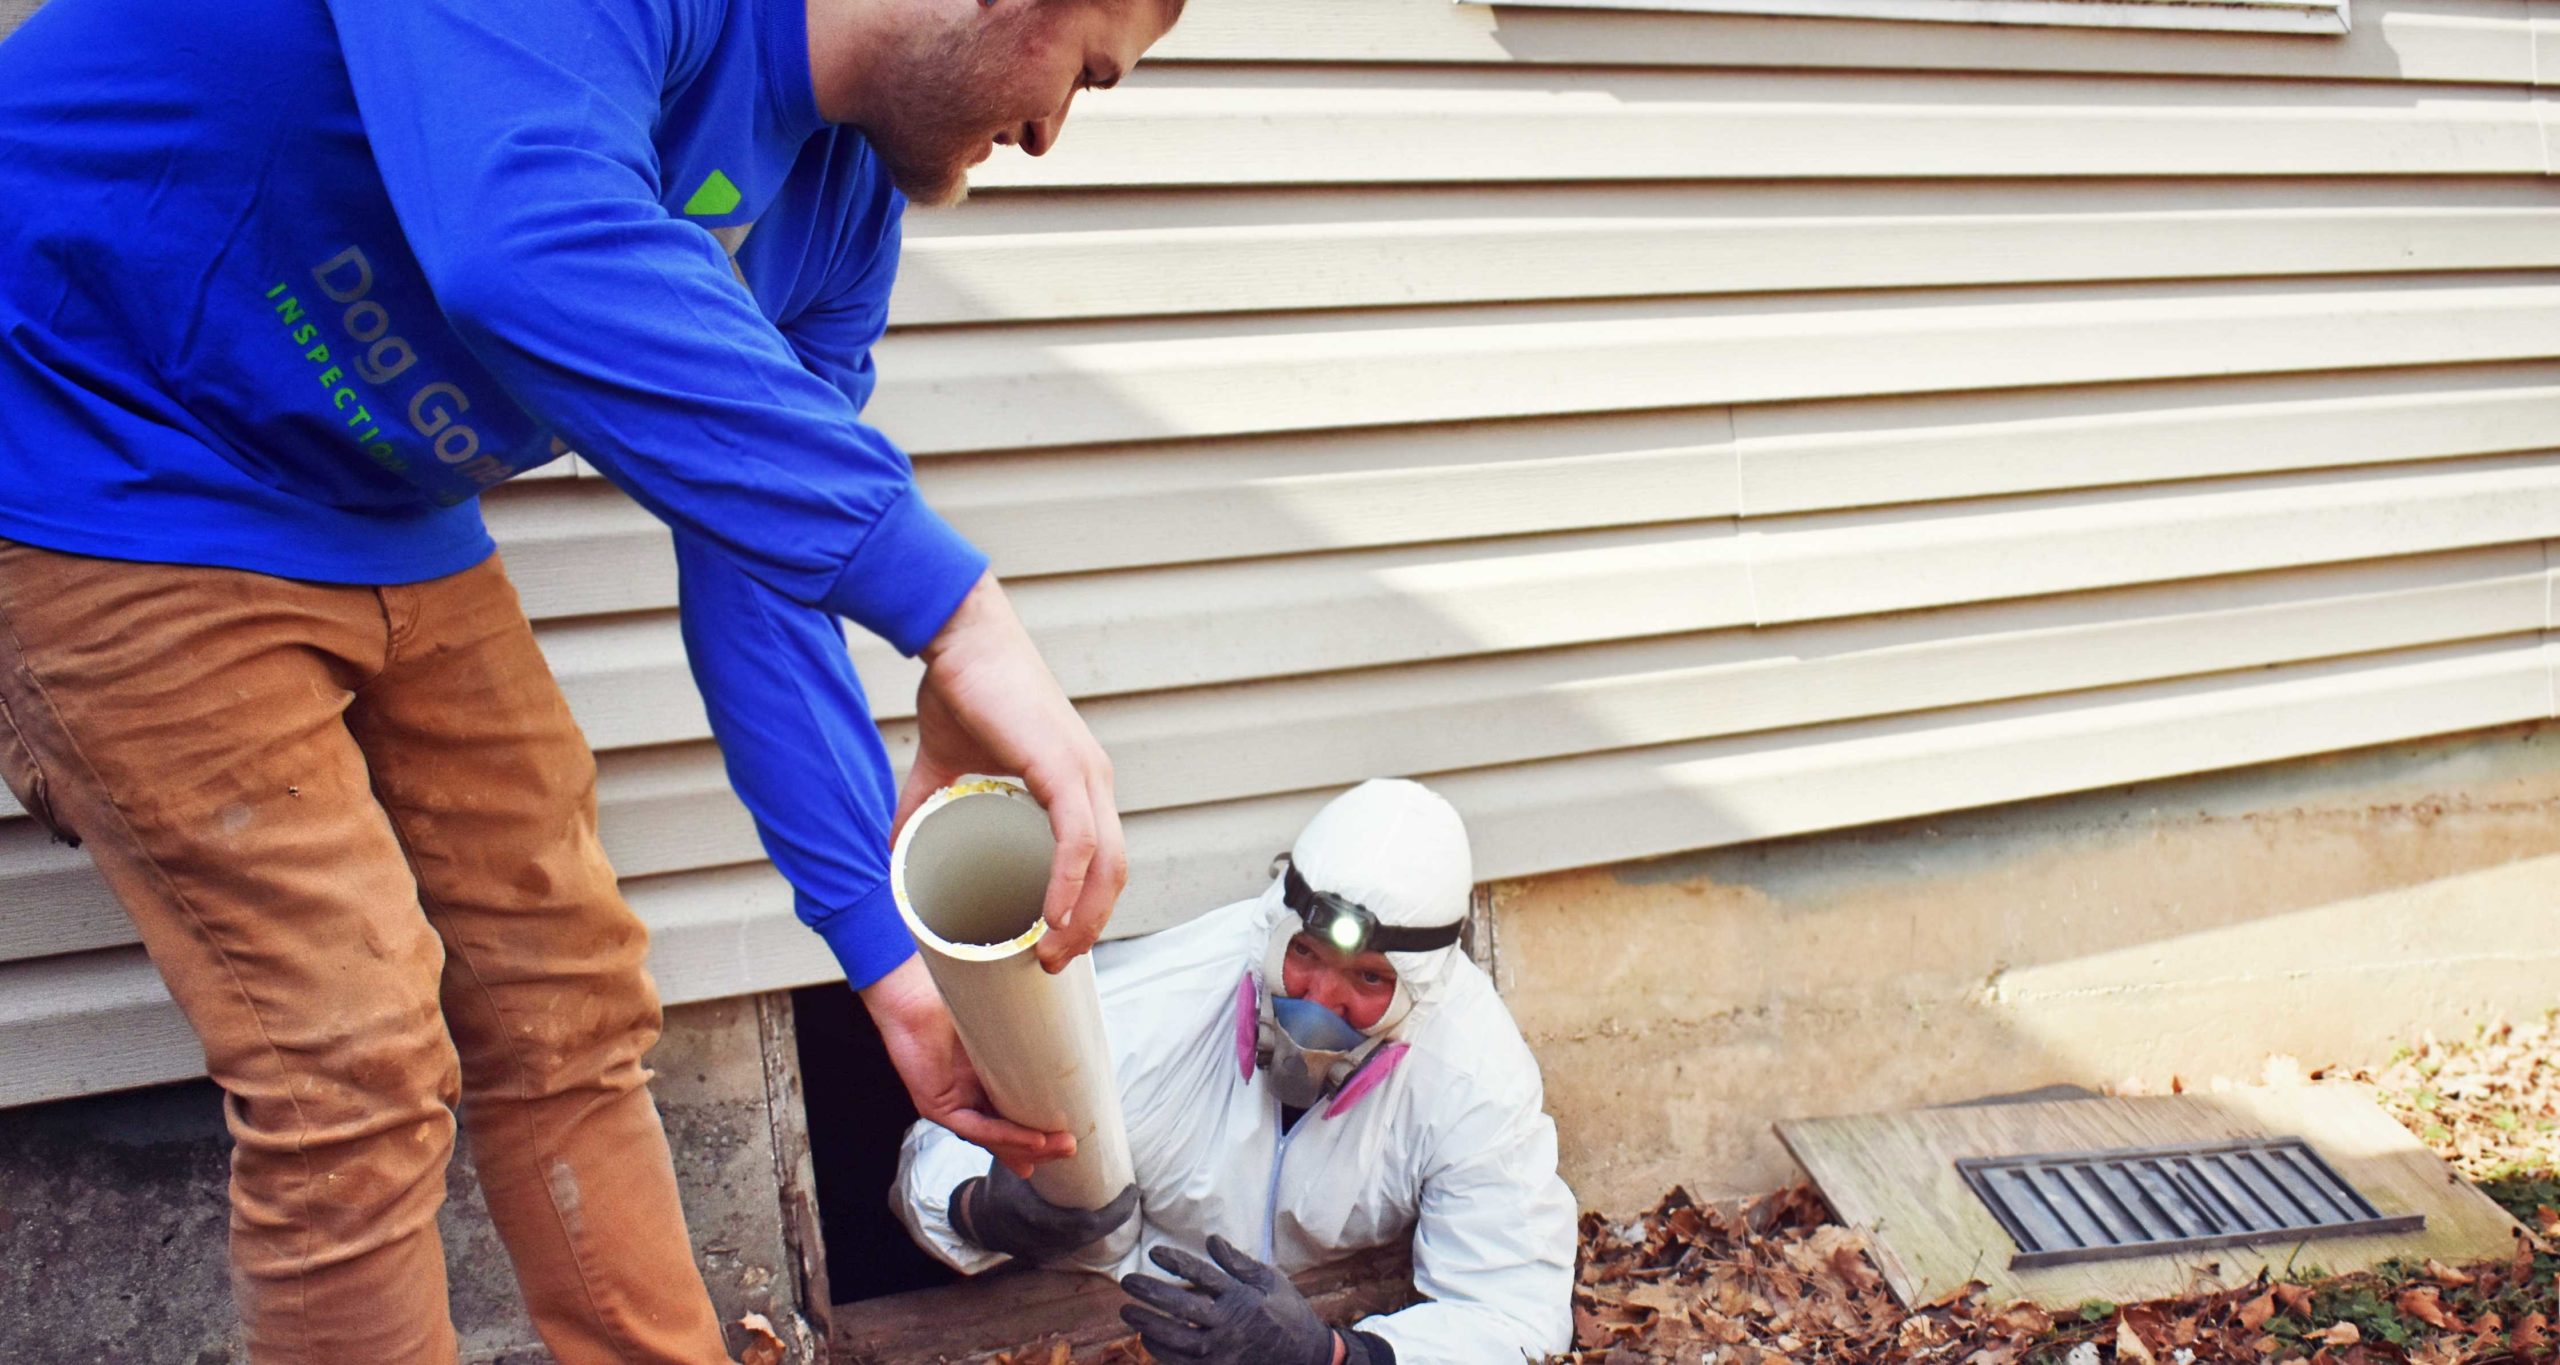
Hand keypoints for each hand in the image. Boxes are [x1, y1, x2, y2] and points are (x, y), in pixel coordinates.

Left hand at [862, 956, 1072, 1175]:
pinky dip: (1006, 1136)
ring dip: (1029, 1147)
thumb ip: (1021, 1035)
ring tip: (1059, 1146)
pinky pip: (975, 1128)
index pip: (1011, 1116)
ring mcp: (951, 1104)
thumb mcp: (997, 1024)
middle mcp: (966, 1096)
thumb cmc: (949, 1001)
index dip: (1037, 1133)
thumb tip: (1067, 1028)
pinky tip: (1032, 1140)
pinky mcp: (936, 1106)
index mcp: (980, 1080)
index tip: (1066, 1138)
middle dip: (1040, 1148)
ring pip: (993, 1138)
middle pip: (1006, 1135)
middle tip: (1070, 1148)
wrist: (910, 994)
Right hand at [901, 572, 1124, 973]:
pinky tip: (1052, 914)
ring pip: (1105, 864)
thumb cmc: (961, 692)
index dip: (1085, 911)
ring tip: (1048, 953)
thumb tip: (896, 859)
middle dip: (1086, 928)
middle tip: (1048, 965)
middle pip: (1112, 874)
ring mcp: (1085, 773)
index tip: (1052, 948)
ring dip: (1082, 918)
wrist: (958, 637)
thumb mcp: (943, 770)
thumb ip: (925, 814)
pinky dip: (1069, 881)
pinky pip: (1079, 837)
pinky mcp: (1063, 765)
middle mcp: (1093, 781)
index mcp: (1077, 786)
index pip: (1101, 863)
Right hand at [951, 1161, 1139, 1259]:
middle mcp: (1043, 1241)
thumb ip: (1031, 1145)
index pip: (1088, 1221)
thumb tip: (1061, 1111)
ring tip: (1124, 1199)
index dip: (1116, 1209)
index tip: (1133, 1189)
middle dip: (1118, 1213)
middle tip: (1132, 1190)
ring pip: (1089, 1241)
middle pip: (1095, 1232)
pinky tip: (1107, 1215)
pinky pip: (1079, 1245)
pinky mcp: (1048, 1255)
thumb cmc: (998, 1185)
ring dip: (1109, 1223)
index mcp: (1034, 1217)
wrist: (978, 1219)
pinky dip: (1094, 1231)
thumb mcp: (1010, 1162)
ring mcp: (1046, 1252)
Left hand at [1118, 1235, 1341, 1364]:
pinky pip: (1183, 1364)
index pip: (1202, 1275)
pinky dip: (1162, 1353)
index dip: (1176, 1262)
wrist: (1306, 1356)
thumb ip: (1238, 1262)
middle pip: (1182, 1307)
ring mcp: (1222, 1352)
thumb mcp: (1270, 1280)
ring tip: (1128, 1312)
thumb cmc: (1287, 1312)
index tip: (1153, 1252)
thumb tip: (1211, 1240)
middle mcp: (1229, 1325)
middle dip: (1151, 1294)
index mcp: (1241, 1297)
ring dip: (1149, 1325)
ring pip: (1177, 1340)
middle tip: (1127, 1282)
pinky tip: (1147, 1339)